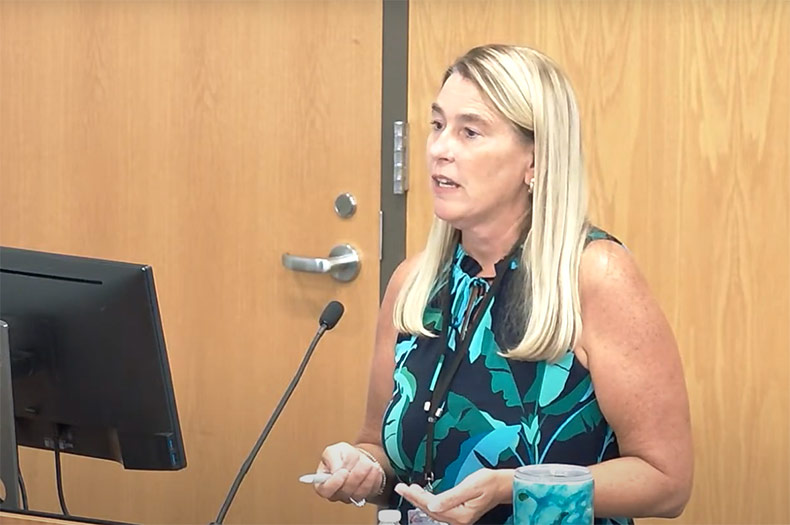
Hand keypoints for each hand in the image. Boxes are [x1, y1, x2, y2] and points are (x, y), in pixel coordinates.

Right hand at [312, 442, 382, 505]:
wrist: (358, 457)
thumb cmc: (343, 456)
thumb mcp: (334, 451)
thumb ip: (332, 458)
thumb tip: (336, 470)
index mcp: (324, 483)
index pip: (325, 491)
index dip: (334, 482)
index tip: (343, 471)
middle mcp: (337, 494)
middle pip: (345, 492)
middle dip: (355, 475)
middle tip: (360, 462)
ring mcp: (351, 497)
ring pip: (359, 493)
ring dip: (366, 475)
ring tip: (368, 463)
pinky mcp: (366, 496)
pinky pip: (372, 491)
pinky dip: (374, 478)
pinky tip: (373, 468)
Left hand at [394, 469, 510, 524]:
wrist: (501, 485)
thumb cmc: (489, 483)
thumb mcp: (470, 487)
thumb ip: (450, 497)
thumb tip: (432, 505)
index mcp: (460, 515)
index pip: (431, 506)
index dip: (416, 496)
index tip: (404, 488)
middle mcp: (458, 520)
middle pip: (429, 510)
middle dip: (414, 498)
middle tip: (401, 488)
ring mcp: (458, 518)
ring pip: (433, 510)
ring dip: (419, 500)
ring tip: (408, 490)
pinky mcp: (459, 513)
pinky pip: (439, 509)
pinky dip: (428, 501)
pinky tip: (423, 495)